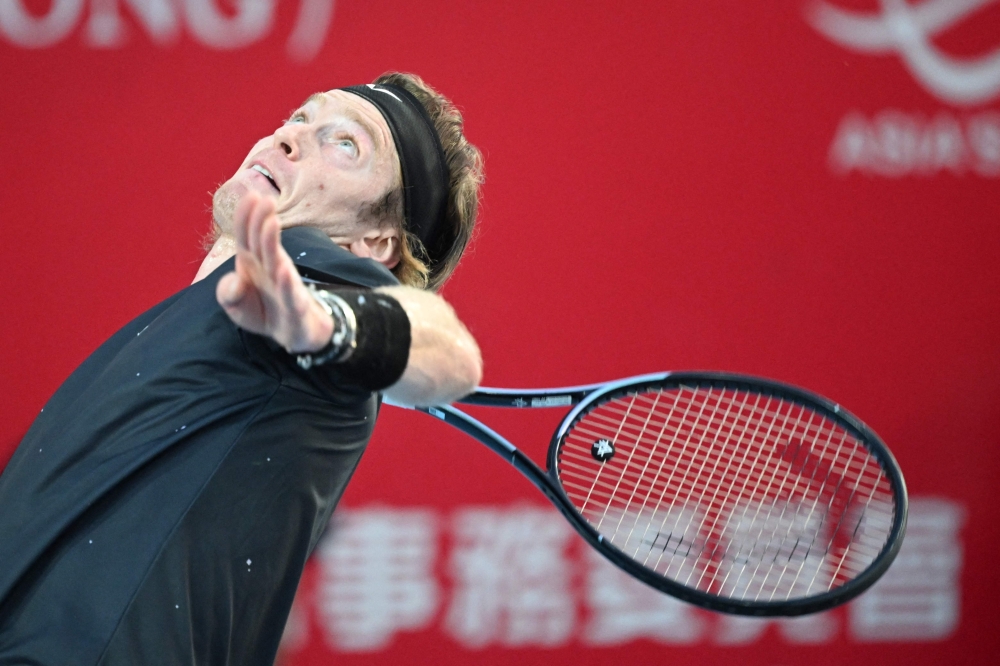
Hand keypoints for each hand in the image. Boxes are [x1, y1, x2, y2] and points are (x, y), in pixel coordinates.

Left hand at [215, 192, 332, 352]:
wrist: (292, 334)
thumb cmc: (264, 312)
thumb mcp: (236, 306)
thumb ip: (227, 293)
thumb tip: (234, 281)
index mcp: (253, 264)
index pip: (246, 238)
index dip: (245, 218)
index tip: (249, 196)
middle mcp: (270, 269)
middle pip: (261, 243)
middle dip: (260, 220)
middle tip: (264, 198)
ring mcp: (284, 286)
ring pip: (276, 261)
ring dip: (273, 241)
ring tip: (271, 221)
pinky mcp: (295, 306)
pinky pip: (290, 294)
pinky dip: (286, 283)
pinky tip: (283, 270)